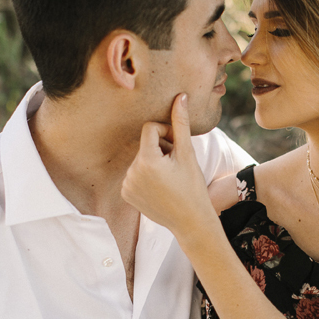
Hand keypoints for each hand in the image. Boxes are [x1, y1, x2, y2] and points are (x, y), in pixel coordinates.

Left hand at [122, 94, 217, 241]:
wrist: (190, 221)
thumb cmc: (193, 186)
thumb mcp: (187, 153)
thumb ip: (180, 124)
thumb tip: (181, 96)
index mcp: (146, 161)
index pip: (150, 128)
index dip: (166, 133)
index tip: (177, 147)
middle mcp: (131, 172)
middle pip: (145, 144)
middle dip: (160, 149)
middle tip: (176, 165)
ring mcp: (126, 185)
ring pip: (140, 158)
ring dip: (154, 162)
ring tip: (169, 177)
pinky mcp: (125, 194)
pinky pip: (134, 173)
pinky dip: (146, 176)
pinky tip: (160, 187)